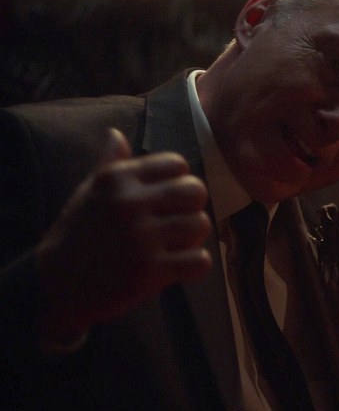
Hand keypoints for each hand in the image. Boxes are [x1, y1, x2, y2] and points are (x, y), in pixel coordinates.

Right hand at [35, 128, 211, 347]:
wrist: (54, 287)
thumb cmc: (77, 235)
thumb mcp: (87, 194)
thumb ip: (109, 164)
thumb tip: (115, 133)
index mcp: (116, 179)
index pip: (176, 164)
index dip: (179, 181)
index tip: (167, 199)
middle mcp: (129, 204)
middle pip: (196, 191)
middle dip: (192, 208)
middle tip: (176, 223)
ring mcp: (141, 238)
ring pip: (202, 224)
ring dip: (193, 238)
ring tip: (174, 245)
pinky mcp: (150, 271)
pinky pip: (200, 261)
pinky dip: (194, 266)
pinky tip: (177, 267)